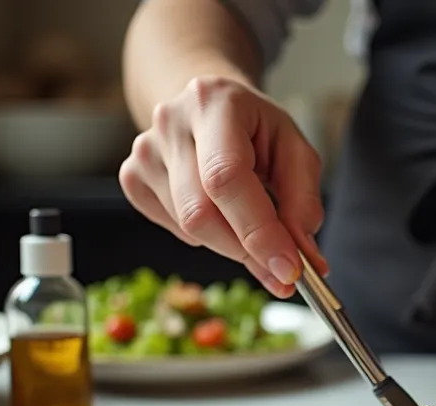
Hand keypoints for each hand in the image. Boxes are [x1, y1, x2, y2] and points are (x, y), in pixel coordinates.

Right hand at [119, 76, 326, 297]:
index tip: (288, 269)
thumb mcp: (294, 150)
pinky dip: (206, 236)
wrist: (208, 106)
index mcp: (214, 102)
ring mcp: (145, 151)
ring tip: (251, 221)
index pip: (226, 178)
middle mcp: (171, 123)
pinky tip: (219, 210)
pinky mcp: (132, 177)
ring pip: (189, 228)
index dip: (258, 231)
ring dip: (231, 243)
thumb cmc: (255, 128)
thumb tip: (302, 254)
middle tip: (282, 271)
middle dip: (246, 251)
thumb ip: (303, 200)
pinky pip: (175, 230)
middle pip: (200, 212)